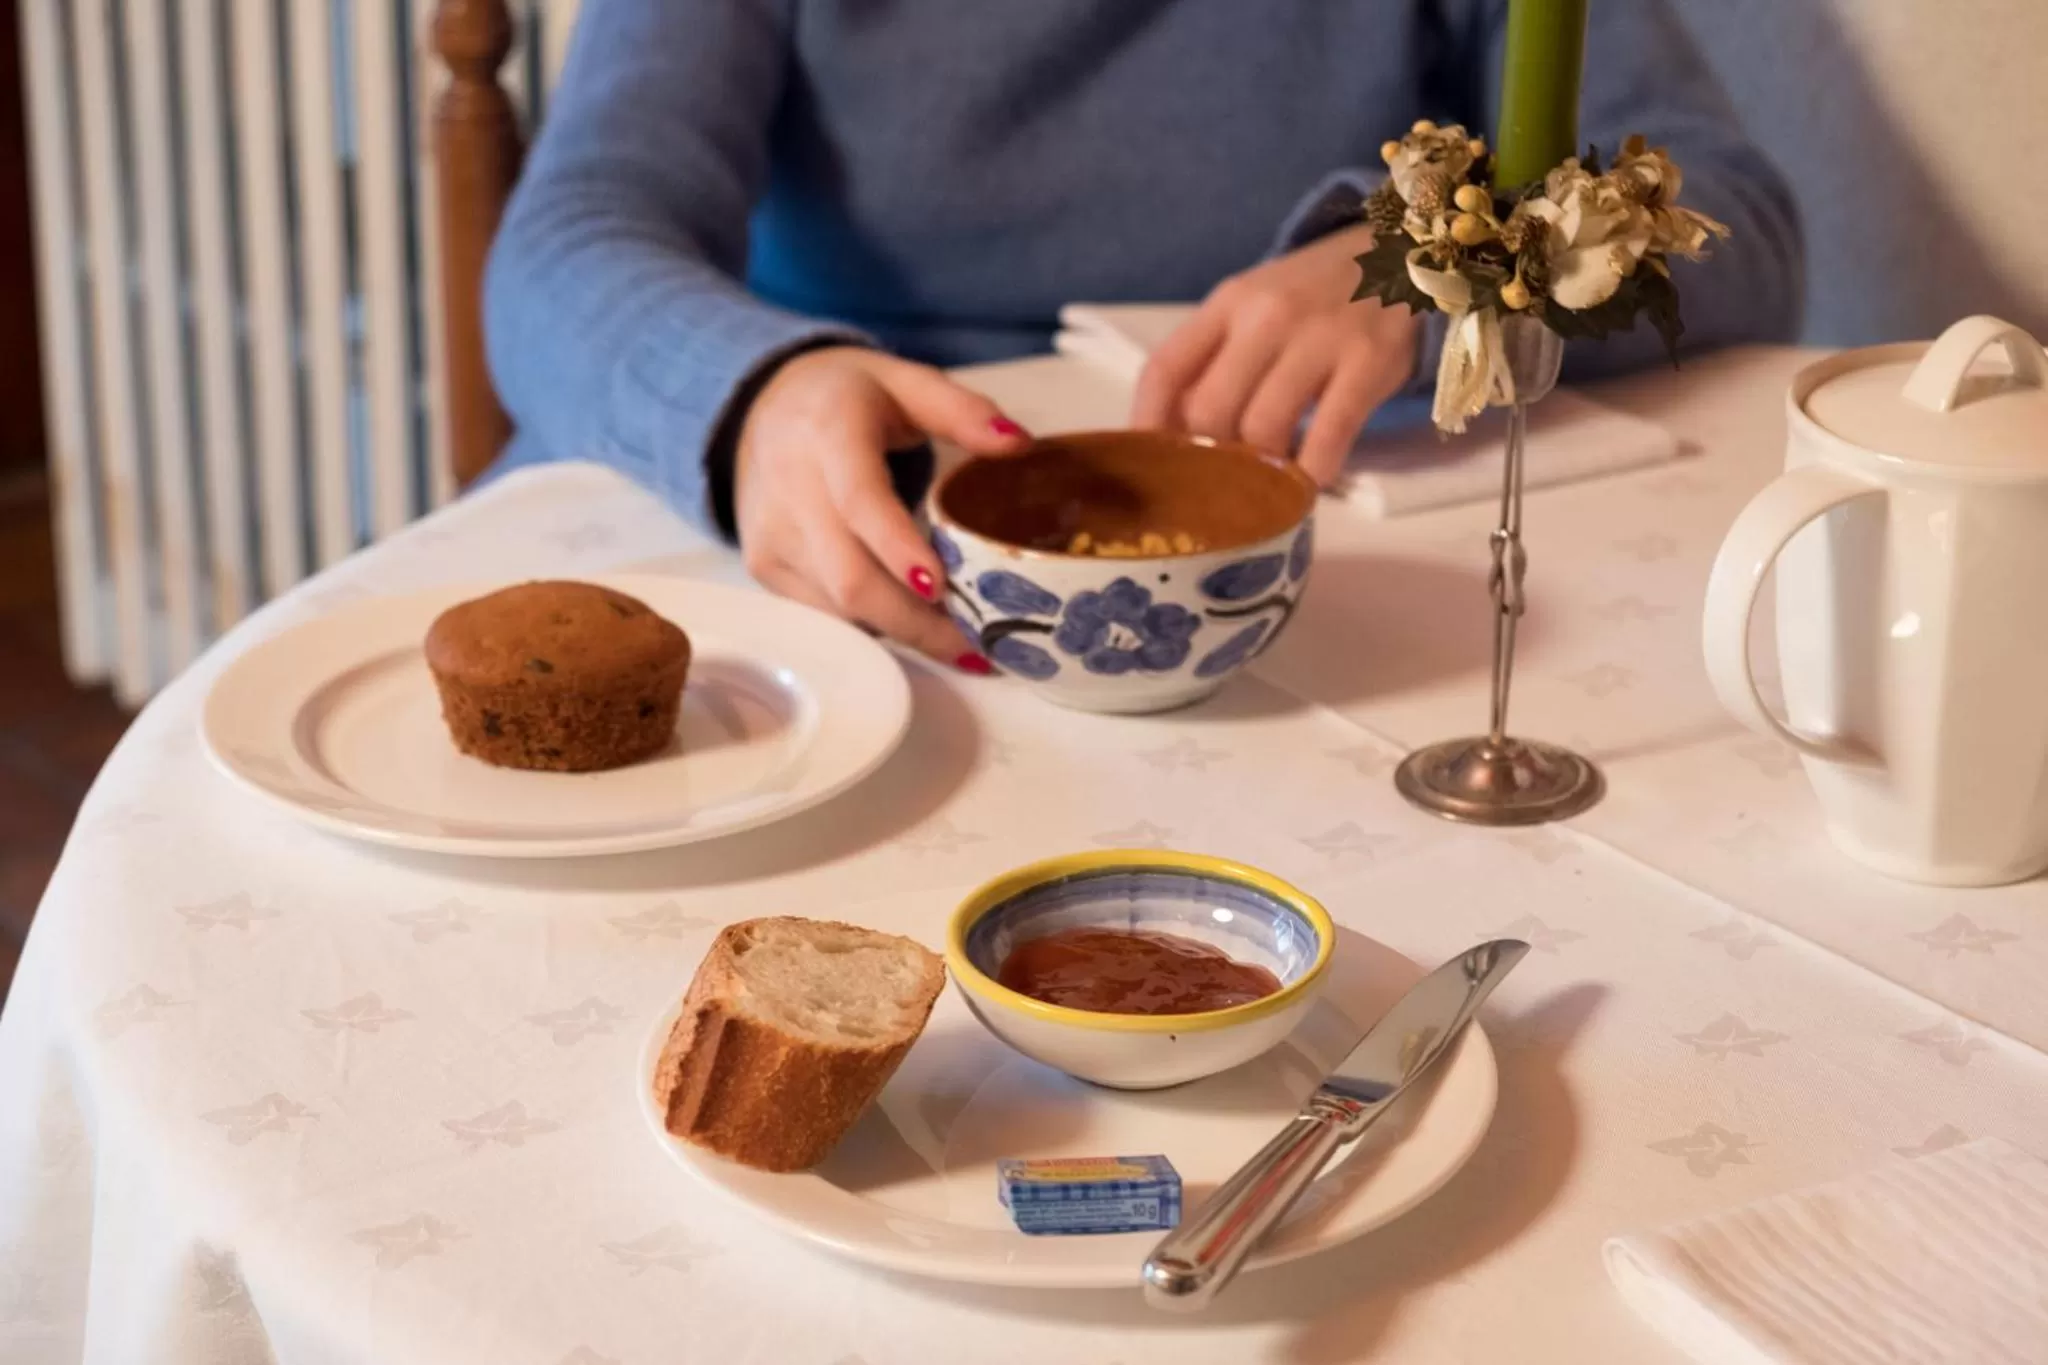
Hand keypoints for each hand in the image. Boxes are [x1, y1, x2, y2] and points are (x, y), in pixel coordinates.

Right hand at [734, 346, 1029, 667]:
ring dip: (903, 633)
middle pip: (852, 578)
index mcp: (829, 434)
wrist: (758, 406)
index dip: (898, 549)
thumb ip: (962, 410)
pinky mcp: (764, 569)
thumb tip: (1019, 443)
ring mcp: (772, 537)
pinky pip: (824, 613)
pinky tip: (912, 624)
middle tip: (980, 647)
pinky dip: (872, 627)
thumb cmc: (846, 397)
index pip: (860, 501)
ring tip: (958, 642)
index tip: (942, 588)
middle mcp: (791, 490)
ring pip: (840, 608)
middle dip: (918, 624)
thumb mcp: (905, 381)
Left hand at [1132, 224, 1419, 485]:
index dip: (1147, 426)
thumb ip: (1215, 358)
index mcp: (1228, 303)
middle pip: (1209, 410)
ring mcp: (1319, 338)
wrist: (1398, 253)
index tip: (1150, 465)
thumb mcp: (1254, 307)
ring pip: (1263, 429)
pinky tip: (1311, 480)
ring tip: (1270, 482)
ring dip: (1262, 470)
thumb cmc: (1313, 295)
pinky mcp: (1367, 362)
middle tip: (1225, 479)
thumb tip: (1171, 433)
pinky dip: (1313, 471)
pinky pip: (1328, 436)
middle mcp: (1267, 316)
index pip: (1164, 369)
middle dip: (1210, 457)